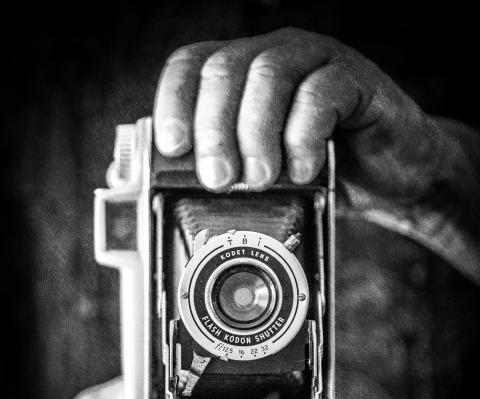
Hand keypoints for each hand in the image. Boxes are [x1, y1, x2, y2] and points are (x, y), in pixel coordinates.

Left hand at [154, 27, 441, 209]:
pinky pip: (322, 91)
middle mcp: (274, 58)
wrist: (388, 178)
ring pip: (269, 73)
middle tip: (219, 178)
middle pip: (224, 68)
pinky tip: (304, 168)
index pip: (190, 65)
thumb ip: (213, 172)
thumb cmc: (318, 176)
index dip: (174, 101)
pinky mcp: (355, 78)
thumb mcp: (258, 180)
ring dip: (256, 132)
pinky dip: (304, 134)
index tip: (173, 148)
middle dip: (214, 128)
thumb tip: (144, 179)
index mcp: (242, 77)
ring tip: (262, 177)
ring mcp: (316, 62)